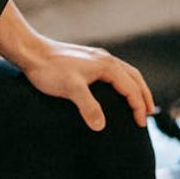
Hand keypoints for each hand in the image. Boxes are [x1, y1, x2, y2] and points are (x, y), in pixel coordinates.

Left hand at [20, 37, 154, 131]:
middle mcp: (105, 59)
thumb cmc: (49, 69)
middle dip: (143, 95)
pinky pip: (113, 72)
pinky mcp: (87, 61)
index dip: (138, 107)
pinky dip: (121, 83)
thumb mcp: (71, 89)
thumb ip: (88, 106)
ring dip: (134, 88)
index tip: (140, 124)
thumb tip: (101, 126)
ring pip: (124, 73)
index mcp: (107, 65)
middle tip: (148, 114)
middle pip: (134, 77)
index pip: (131, 88)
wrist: (31, 52)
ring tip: (137, 103)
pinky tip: (114, 91)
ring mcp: (96, 58)